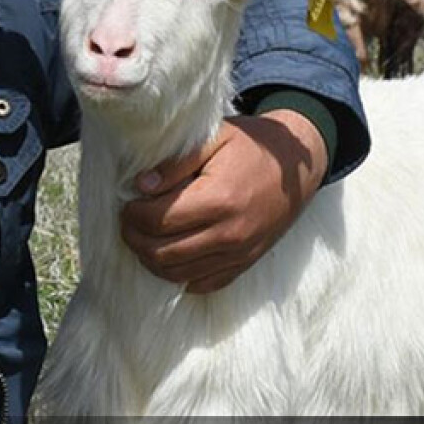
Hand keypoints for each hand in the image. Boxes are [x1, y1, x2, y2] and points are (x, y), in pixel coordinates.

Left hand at [119, 110, 327, 293]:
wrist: (296, 168)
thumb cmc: (251, 147)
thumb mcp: (213, 139)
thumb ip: (175, 164)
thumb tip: (140, 186)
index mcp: (219, 200)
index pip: (157, 221)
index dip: (133, 215)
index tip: (127, 204)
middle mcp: (229, 234)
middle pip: (162, 253)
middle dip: (135, 240)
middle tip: (127, 223)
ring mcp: (238, 254)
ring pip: (177, 275)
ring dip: (151, 261)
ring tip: (142, 239)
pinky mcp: (244, 265)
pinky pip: (202, 284)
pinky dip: (179, 275)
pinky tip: (170, 255)